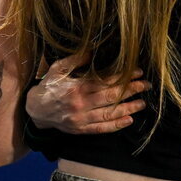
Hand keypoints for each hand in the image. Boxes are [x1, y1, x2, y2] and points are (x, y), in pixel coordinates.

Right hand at [25, 53, 151, 133]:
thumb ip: (76, 60)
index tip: (138, 72)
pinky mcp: (80, 130)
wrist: (34, 110)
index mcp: (77, 87)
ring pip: (109, 114)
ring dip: (128, 109)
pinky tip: (129, 121)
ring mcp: (81, 119)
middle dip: (131, 91)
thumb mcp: (58, 68)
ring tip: (142, 104)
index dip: (124, 77)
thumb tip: (93, 50)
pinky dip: (115, 126)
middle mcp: (80, 104)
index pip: (106, 81)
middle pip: (111, 97)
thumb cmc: (49, 86)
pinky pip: (101, 129)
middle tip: (146, 86)